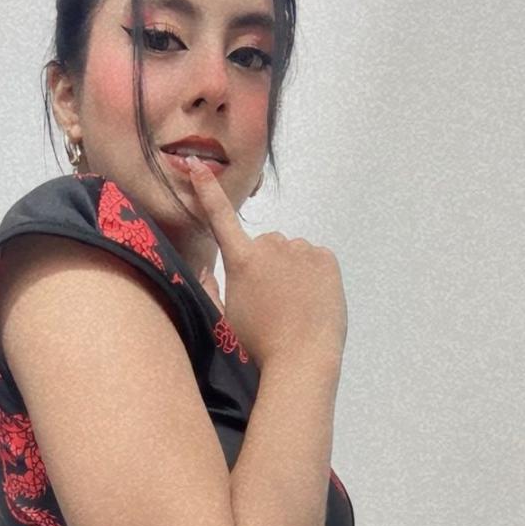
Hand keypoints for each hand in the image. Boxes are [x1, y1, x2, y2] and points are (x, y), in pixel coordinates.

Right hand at [187, 157, 346, 370]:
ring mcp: (301, 250)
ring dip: (292, 271)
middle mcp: (270, 247)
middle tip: (272, 302)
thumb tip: (202, 270)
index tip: (198, 166)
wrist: (302, 359)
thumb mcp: (225, 320)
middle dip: (267, 264)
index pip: (220, 219)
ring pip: (292, 254)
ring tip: (294, 306)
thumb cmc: (259, 346)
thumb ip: (212, 289)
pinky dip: (314, 275)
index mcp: (241, 261)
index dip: (207, 191)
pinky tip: (311, 301)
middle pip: (265, 245)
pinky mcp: (326, 258)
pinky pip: (316, 260)